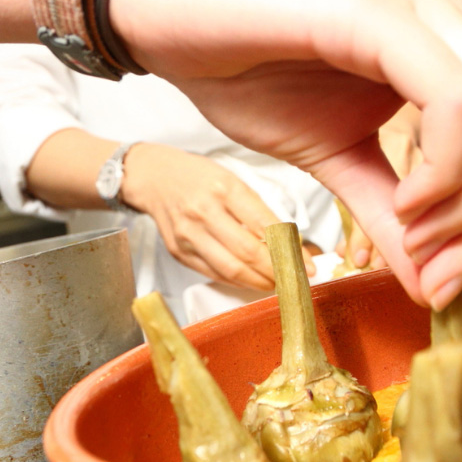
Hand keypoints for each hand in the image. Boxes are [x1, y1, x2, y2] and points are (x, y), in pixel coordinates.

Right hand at [112, 0, 461, 312]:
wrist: (165, 21)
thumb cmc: (242, 73)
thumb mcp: (333, 160)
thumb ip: (388, 213)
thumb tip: (434, 286)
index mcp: (437, 38)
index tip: (461, 288)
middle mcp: (440, 7)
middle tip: (442, 280)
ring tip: (417, 244)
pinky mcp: (378, 6)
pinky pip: (452, 98)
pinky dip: (444, 166)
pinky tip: (407, 203)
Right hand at [121, 143, 313, 290]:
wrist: (154, 178)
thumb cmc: (198, 177)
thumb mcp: (233, 181)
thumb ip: (257, 211)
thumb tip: (286, 243)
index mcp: (223, 188)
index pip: (264, 226)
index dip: (290, 251)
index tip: (307, 265)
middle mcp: (204, 212)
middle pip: (248, 253)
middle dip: (277, 272)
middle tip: (294, 280)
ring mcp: (188, 234)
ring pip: (231, 269)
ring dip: (259, 282)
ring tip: (276, 284)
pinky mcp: (179, 252)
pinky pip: (213, 274)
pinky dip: (236, 281)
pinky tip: (251, 281)